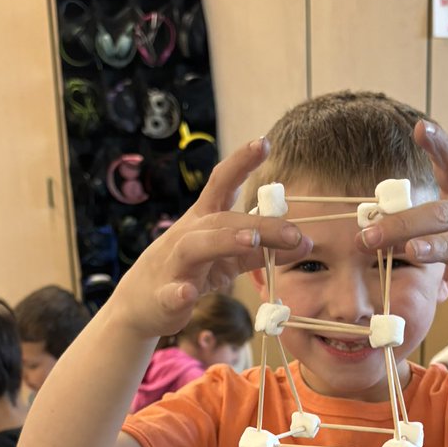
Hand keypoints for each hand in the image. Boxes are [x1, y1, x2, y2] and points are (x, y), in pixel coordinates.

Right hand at [112, 137, 312, 337]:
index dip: (241, 162)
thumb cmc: (190, 272)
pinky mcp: (164, 297)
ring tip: (250, 241)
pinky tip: (187, 294)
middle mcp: (187, 235)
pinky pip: (170, 294)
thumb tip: (304, 241)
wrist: (143, 303)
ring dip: (223, 241)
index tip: (265, 142)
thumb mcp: (229, 259)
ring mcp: (173, 265)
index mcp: (204, 220)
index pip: (222, 185)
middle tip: (295, 234)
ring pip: (195, 247)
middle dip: (260, 225)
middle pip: (222, 221)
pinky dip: (178, 293)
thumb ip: (263, 250)